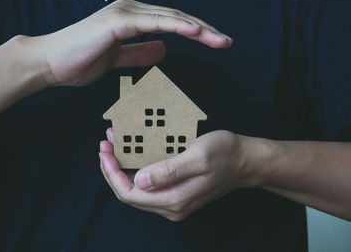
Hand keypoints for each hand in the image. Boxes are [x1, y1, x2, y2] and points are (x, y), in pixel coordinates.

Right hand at [30, 0, 231, 86]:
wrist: (52, 63)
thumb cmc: (81, 60)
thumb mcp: (119, 59)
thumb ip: (140, 52)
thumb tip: (164, 48)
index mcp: (134, 19)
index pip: (173, 23)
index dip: (197, 32)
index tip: (216, 42)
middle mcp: (132, 11)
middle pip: (178, 18)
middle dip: (205, 30)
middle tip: (227, 42)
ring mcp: (125, 14)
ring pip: (170, 18)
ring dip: (198, 28)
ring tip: (219, 39)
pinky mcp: (118, 22)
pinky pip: (153, 23)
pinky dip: (176, 26)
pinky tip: (195, 32)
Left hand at [99, 128, 277, 220]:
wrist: (245, 161)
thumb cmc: (225, 154)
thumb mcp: (197, 156)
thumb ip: (168, 171)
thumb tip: (139, 179)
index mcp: (174, 200)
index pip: (129, 193)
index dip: (112, 173)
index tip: (105, 151)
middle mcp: (171, 206)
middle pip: (130, 193)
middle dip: (113, 169)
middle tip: (106, 144)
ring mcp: (174, 201)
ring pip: (138, 188)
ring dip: (123, 167)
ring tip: (116, 143)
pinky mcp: (177, 192)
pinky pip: (149, 184)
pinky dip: (137, 167)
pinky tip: (134, 151)